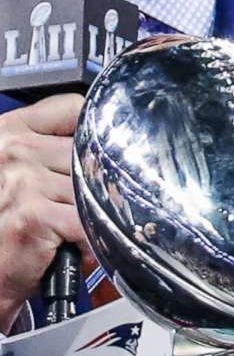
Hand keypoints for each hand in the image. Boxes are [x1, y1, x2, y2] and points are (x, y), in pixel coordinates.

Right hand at [0, 95, 88, 327]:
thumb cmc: (0, 225)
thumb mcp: (12, 171)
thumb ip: (47, 147)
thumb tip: (102, 140)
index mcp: (7, 131)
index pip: (70, 108)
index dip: (93, 131)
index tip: (100, 149)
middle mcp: (12, 150)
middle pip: (88, 151)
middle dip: (93, 183)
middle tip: (79, 206)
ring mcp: (23, 181)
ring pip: (92, 188)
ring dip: (92, 214)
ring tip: (71, 230)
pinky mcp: (33, 214)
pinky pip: (88, 220)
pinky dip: (92, 238)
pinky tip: (75, 246)